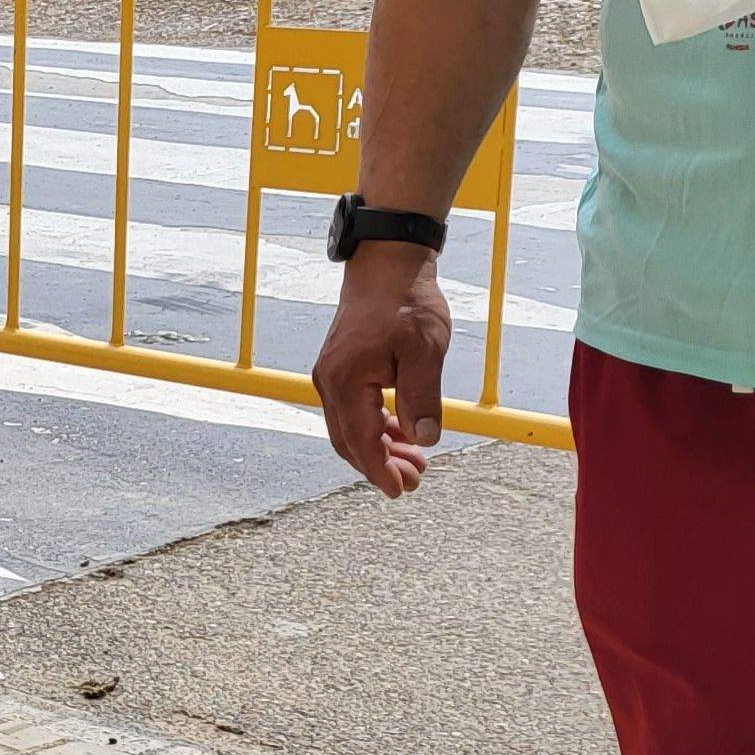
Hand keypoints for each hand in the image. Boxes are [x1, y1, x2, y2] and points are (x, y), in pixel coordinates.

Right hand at [308, 245, 447, 498]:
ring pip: (351, 429)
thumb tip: (425, 440)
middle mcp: (330, 383)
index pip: (361, 441)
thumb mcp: (424, 350)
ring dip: (380, 449)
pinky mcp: (342, 370)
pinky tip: (402, 433)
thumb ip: (422, 398)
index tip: (400, 491)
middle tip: (415, 482)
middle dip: (380, 466)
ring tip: (415, 462)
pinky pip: (354, 411)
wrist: (386, 264)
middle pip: (350, 442)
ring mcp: (332, 377)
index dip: (380, 471)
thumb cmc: (405, 301)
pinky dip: (377, 428)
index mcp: (345, 382)